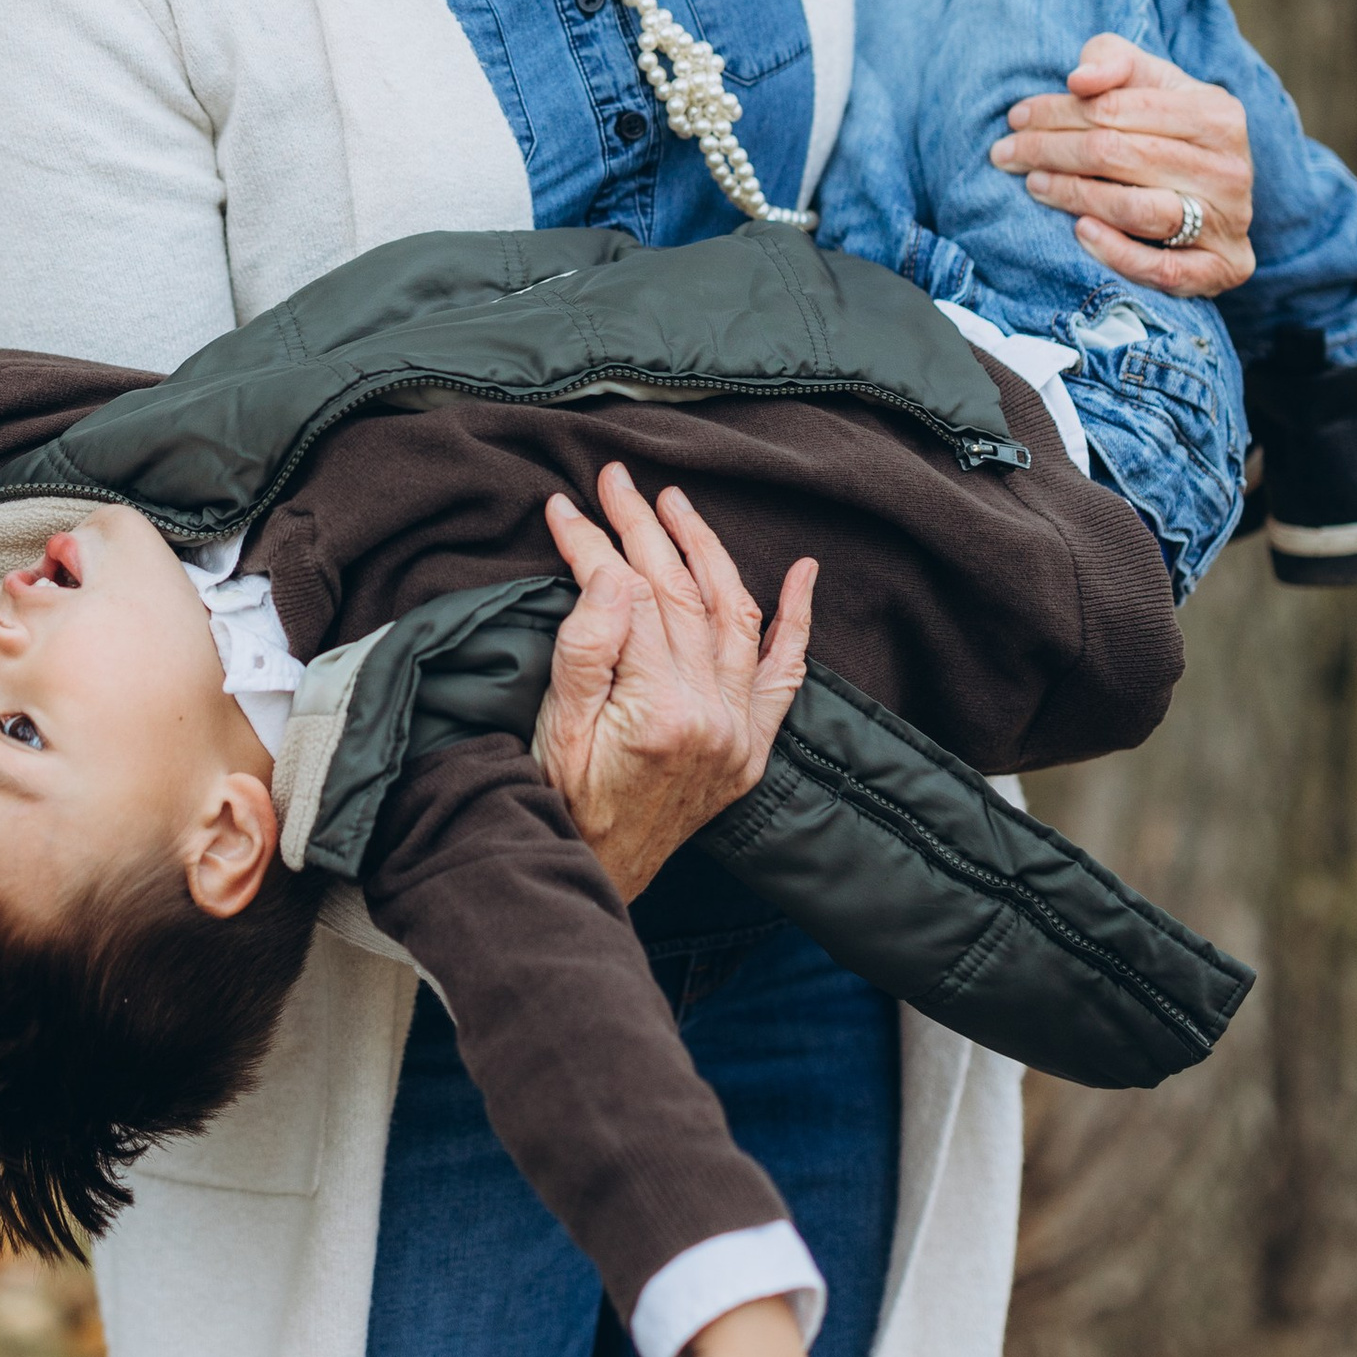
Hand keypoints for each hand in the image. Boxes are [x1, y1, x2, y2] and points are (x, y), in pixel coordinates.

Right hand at [533, 467, 812, 901]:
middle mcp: (714, 716)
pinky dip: (796, 620)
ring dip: (706, 551)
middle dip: (644, 528)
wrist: (595, 874)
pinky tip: (802, 573)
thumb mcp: (555, 726)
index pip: (630, 596)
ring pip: (732, 614)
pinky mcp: (751, 745)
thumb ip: (586, 647)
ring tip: (675, 505)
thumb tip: (611, 575)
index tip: (565, 509)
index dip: (593, 545)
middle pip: (681, 594)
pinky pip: (785, 673)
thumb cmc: (563, 803)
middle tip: (615, 482)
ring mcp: (740, 731)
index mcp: (661, 710)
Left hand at [988, 33, 1254, 297]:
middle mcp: (1230, 168)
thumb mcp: (1147, 81)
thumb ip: (1113, 60)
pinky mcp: (1223, 267)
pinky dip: (1117, 252)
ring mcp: (1229, 221)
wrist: (1216, 195)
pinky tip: (1079, 231)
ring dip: (1074, 196)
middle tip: (1006, 153)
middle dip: (1050, 150)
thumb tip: (1080, 79)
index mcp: (1215, 113)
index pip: (1115, 108)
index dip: (1056, 111)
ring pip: (1138, 210)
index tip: (1015, 117)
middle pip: (1118, 155)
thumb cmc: (1166, 127)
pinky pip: (1164, 269)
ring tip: (1034, 184)